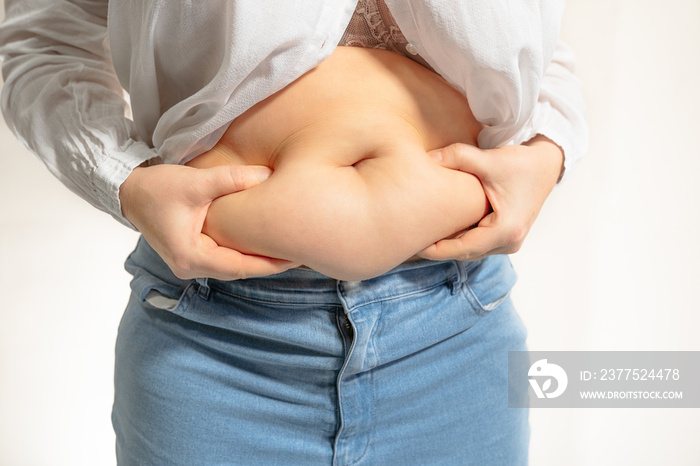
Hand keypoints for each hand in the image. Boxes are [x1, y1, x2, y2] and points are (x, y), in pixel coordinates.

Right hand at [119, 163, 298, 279]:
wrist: (129, 192)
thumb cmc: (157, 188)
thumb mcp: (196, 182)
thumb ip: (232, 179)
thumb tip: (268, 175)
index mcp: (192, 257)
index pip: (242, 267)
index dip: (272, 263)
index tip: (297, 257)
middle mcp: (191, 267)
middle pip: (240, 271)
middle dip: (270, 263)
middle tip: (301, 253)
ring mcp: (191, 264)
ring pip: (234, 267)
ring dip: (259, 260)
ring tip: (288, 250)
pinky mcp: (192, 255)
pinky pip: (225, 259)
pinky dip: (245, 253)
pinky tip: (263, 244)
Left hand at [418, 135, 563, 261]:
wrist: (546, 165)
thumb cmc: (521, 163)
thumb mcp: (489, 159)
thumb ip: (457, 157)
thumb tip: (428, 158)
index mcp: (506, 230)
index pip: (462, 248)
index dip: (435, 249)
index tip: (414, 244)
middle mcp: (510, 242)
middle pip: (465, 253)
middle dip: (438, 248)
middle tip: (411, 240)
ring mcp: (509, 243)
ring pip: (470, 251)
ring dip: (448, 244)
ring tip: (422, 235)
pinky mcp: (506, 238)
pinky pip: (477, 244)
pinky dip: (459, 238)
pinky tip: (441, 229)